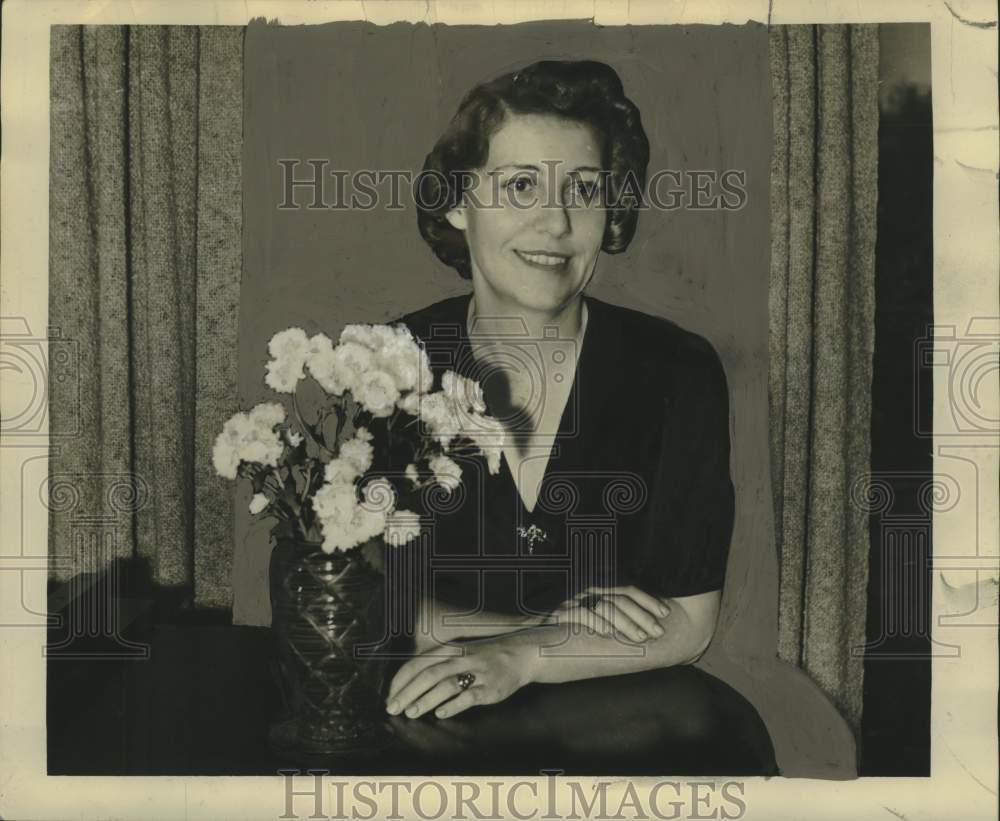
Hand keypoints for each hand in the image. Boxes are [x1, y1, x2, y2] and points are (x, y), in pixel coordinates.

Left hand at [386, 636, 530, 719]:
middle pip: (429, 674)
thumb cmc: (482, 657)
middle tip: (393, 708)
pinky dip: (453, 705)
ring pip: (446, 685)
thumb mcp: (458, 654)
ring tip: (411, 712)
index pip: (418, 663)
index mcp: (449, 649)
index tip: (390, 696)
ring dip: (426, 700)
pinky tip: (440, 714)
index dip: (401, 680)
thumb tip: (409, 686)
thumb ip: (437, 665)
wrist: (519, 655)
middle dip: (408, 692)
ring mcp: (476, 673)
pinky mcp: (489, 688)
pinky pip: (468, 697)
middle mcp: (460, 658)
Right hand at [547, 585, 670, 643]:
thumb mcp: (593, 625)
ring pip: (605, 606)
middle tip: (658, 632)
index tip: (666, 613)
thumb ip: (612, 623)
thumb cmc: (565, 635)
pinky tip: (609, 636)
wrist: (530, 637)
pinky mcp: (561, 614)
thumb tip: (641, 630)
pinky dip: (597, 624)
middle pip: (621, 598)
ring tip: (640, 639)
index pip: (628, 589)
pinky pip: (582, 615)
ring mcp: (574, 602)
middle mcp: (587, 593)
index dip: (649, 600)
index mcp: (598, 592)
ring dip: (626, 623)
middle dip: (643, 616)